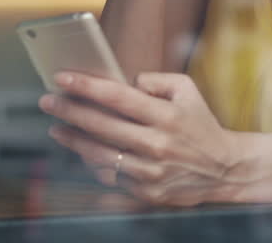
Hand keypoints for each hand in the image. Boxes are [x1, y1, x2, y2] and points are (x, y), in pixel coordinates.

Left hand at [39, 72, 243, 205]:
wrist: (223, 169)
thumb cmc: (200, 124)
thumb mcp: (187, 90)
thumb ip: (156, 80)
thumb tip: (126, 81)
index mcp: (166, 116)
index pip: (118, 97)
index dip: (86, 86)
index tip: (62, 78)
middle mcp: (157, 144)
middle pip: (101, 126)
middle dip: (69, 111)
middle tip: (48, 101)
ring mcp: (150, 172)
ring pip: (99, 154)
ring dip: (73, 140)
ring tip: (57, 128)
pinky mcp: (146, 192)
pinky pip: (111, 176)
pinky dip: (93, 164)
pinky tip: (83, 151)